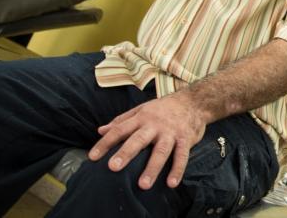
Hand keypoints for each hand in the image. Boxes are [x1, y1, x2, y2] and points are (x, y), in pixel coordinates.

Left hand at [88, 91, 206, 189]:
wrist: (194, 101)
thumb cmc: (163, 108)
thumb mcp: (141, 109)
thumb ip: (121, 120)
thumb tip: (100, 130)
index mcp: (141, 118)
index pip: (120, 129)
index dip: (105, 142)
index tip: (92, 157)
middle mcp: (155, 125)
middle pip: (138, 139)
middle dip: (126, 153)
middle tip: (113, 167)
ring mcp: (171, 132)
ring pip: (161, 150)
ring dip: (152, 168)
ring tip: (143, 185)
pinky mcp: (186, 139)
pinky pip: (182, 155)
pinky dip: (177, 169)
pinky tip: (171, 183)